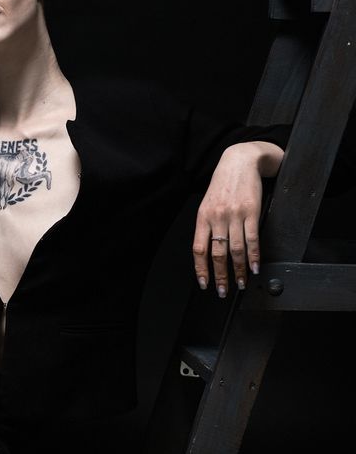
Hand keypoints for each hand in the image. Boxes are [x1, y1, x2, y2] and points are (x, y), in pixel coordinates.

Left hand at [192, 145, 264, 297]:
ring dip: (239, 270)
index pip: (198, 249)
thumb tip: (207, 251)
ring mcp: (234, 215)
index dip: (201, 269)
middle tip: (223, 291)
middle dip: (220, 275)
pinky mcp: (251, 212)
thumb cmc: (222, 185)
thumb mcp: (207, 204)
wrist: (239, 162)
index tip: (204, 283)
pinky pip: (252, 238)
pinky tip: (255, 267)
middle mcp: (217, 218)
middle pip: (217, 253)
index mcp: (202, 217)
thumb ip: (206, 226)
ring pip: (235, 249)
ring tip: (242, 283)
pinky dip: (254, 256)